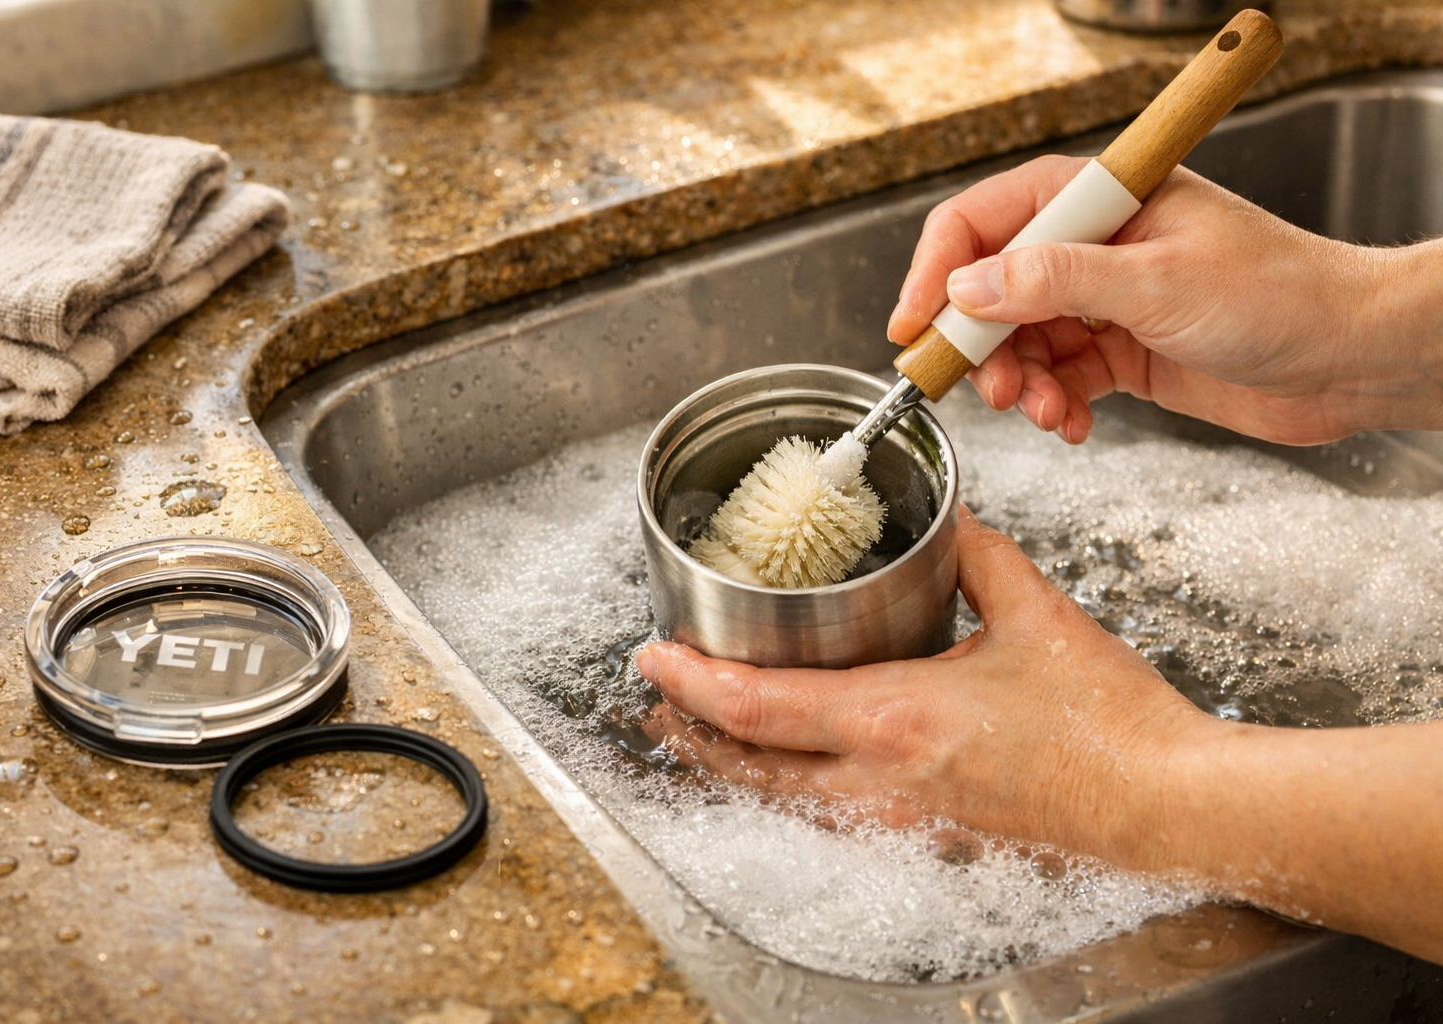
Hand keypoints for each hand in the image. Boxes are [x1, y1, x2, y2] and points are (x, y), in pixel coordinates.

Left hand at [637, 508, 1442, 964]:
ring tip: (703, 734)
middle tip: (658, 702)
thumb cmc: (1108, 723)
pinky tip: (792, 771)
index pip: (757, 707)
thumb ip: (980, 555)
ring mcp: (902, 816)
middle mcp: (881, 780)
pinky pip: (833, 813)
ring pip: (786, 799)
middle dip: (693, 733)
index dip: (690, 684)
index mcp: (893, 719)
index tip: (653, 659)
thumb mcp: (1035, 613)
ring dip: (735, 764)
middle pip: (751, 766)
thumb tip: (953, 517)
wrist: (1167, 804)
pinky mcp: (930, 831)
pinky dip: (790, 788)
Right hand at [886, 155, 1442, 444]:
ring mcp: (1105, 300)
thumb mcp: (1155, 282)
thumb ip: (1053, 281)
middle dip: (980, 345)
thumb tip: (968, 288)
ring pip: (1020, 342)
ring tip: (1043, 411)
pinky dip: (1053, 406)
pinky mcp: (1121, 351)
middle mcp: (1094, 247)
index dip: (937, 272)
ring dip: (1018, 384)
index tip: (912, 327)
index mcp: (1100, 201)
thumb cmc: (1281, 294)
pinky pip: (1057, 378)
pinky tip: (1072, 423)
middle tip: (986, 387)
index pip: (984, 221)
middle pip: (992, 290)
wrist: (1350, 357)